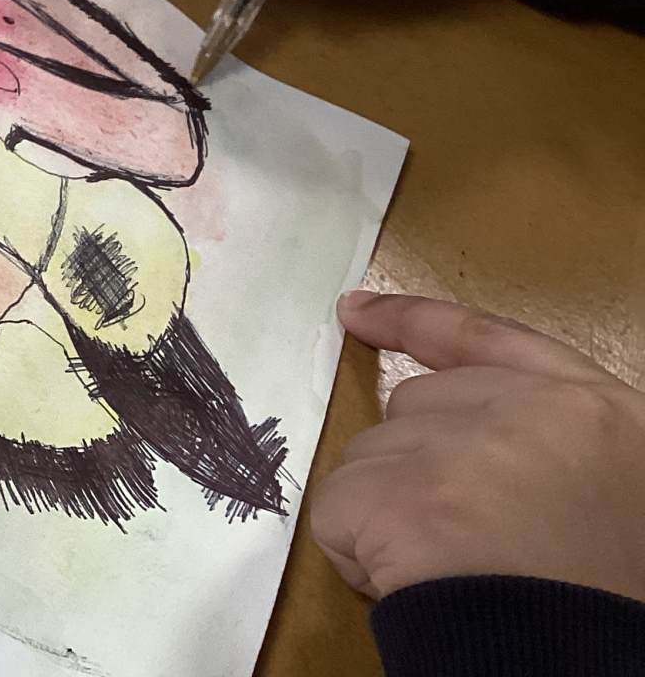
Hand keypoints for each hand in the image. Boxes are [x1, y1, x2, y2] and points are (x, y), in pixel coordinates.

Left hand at [311, 291, 644, 602]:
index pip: (493, 341)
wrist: (589, 665)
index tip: (355, 310)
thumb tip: (475, 453)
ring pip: (370, 457)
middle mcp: (532, 411)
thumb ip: (551, 448)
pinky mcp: (398, 494)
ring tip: (448, 571)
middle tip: (459, 536)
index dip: (415, 323)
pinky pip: (335, 509)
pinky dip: (353, 552)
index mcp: (605, 415)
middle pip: (416, 404)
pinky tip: (406, 584)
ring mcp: (459, 447)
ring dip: (387, 515)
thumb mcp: (618, 495)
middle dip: (413, 465)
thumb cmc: (610, 602)